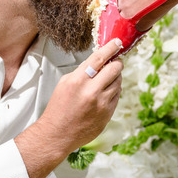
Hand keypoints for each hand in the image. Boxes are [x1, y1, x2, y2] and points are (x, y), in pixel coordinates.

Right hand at [16, 39, 123, 177]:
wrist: (58, 134)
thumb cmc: (59, 109)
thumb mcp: (65, 83)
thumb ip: (83, 71)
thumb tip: (99, 62)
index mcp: (78, 81)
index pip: (99, 58)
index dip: (111, 48)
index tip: (118, 43)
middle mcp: (92, 91)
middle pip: (115, 68)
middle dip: (117, 63)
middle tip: (115, 62)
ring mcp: (102, 104)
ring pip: (118, 82)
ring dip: (115, 78)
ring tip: (105, 81)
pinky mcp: (108, 114)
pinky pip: (117, 96)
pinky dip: (113, 91)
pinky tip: (104, 94)